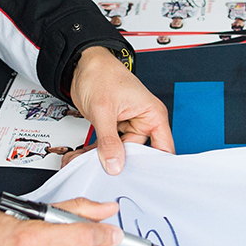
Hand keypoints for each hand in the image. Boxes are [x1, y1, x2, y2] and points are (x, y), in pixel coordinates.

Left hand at [69, 45, 173, 174]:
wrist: (82, 64)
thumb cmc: (101, 73)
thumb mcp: (104, 109)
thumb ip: (109, 140)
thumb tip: (115, 165)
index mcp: (152, 114)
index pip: (163, 149)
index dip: (155, 167)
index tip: (142, 180)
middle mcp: (143, 122)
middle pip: (138, 155)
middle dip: (120, 164)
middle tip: (106, 173)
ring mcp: (128, 126)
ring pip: (119, 153)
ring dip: (103, 158)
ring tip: (86, 163)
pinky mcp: (114, 128)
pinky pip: (108, 146)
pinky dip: (95, 152)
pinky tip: (82, 156)